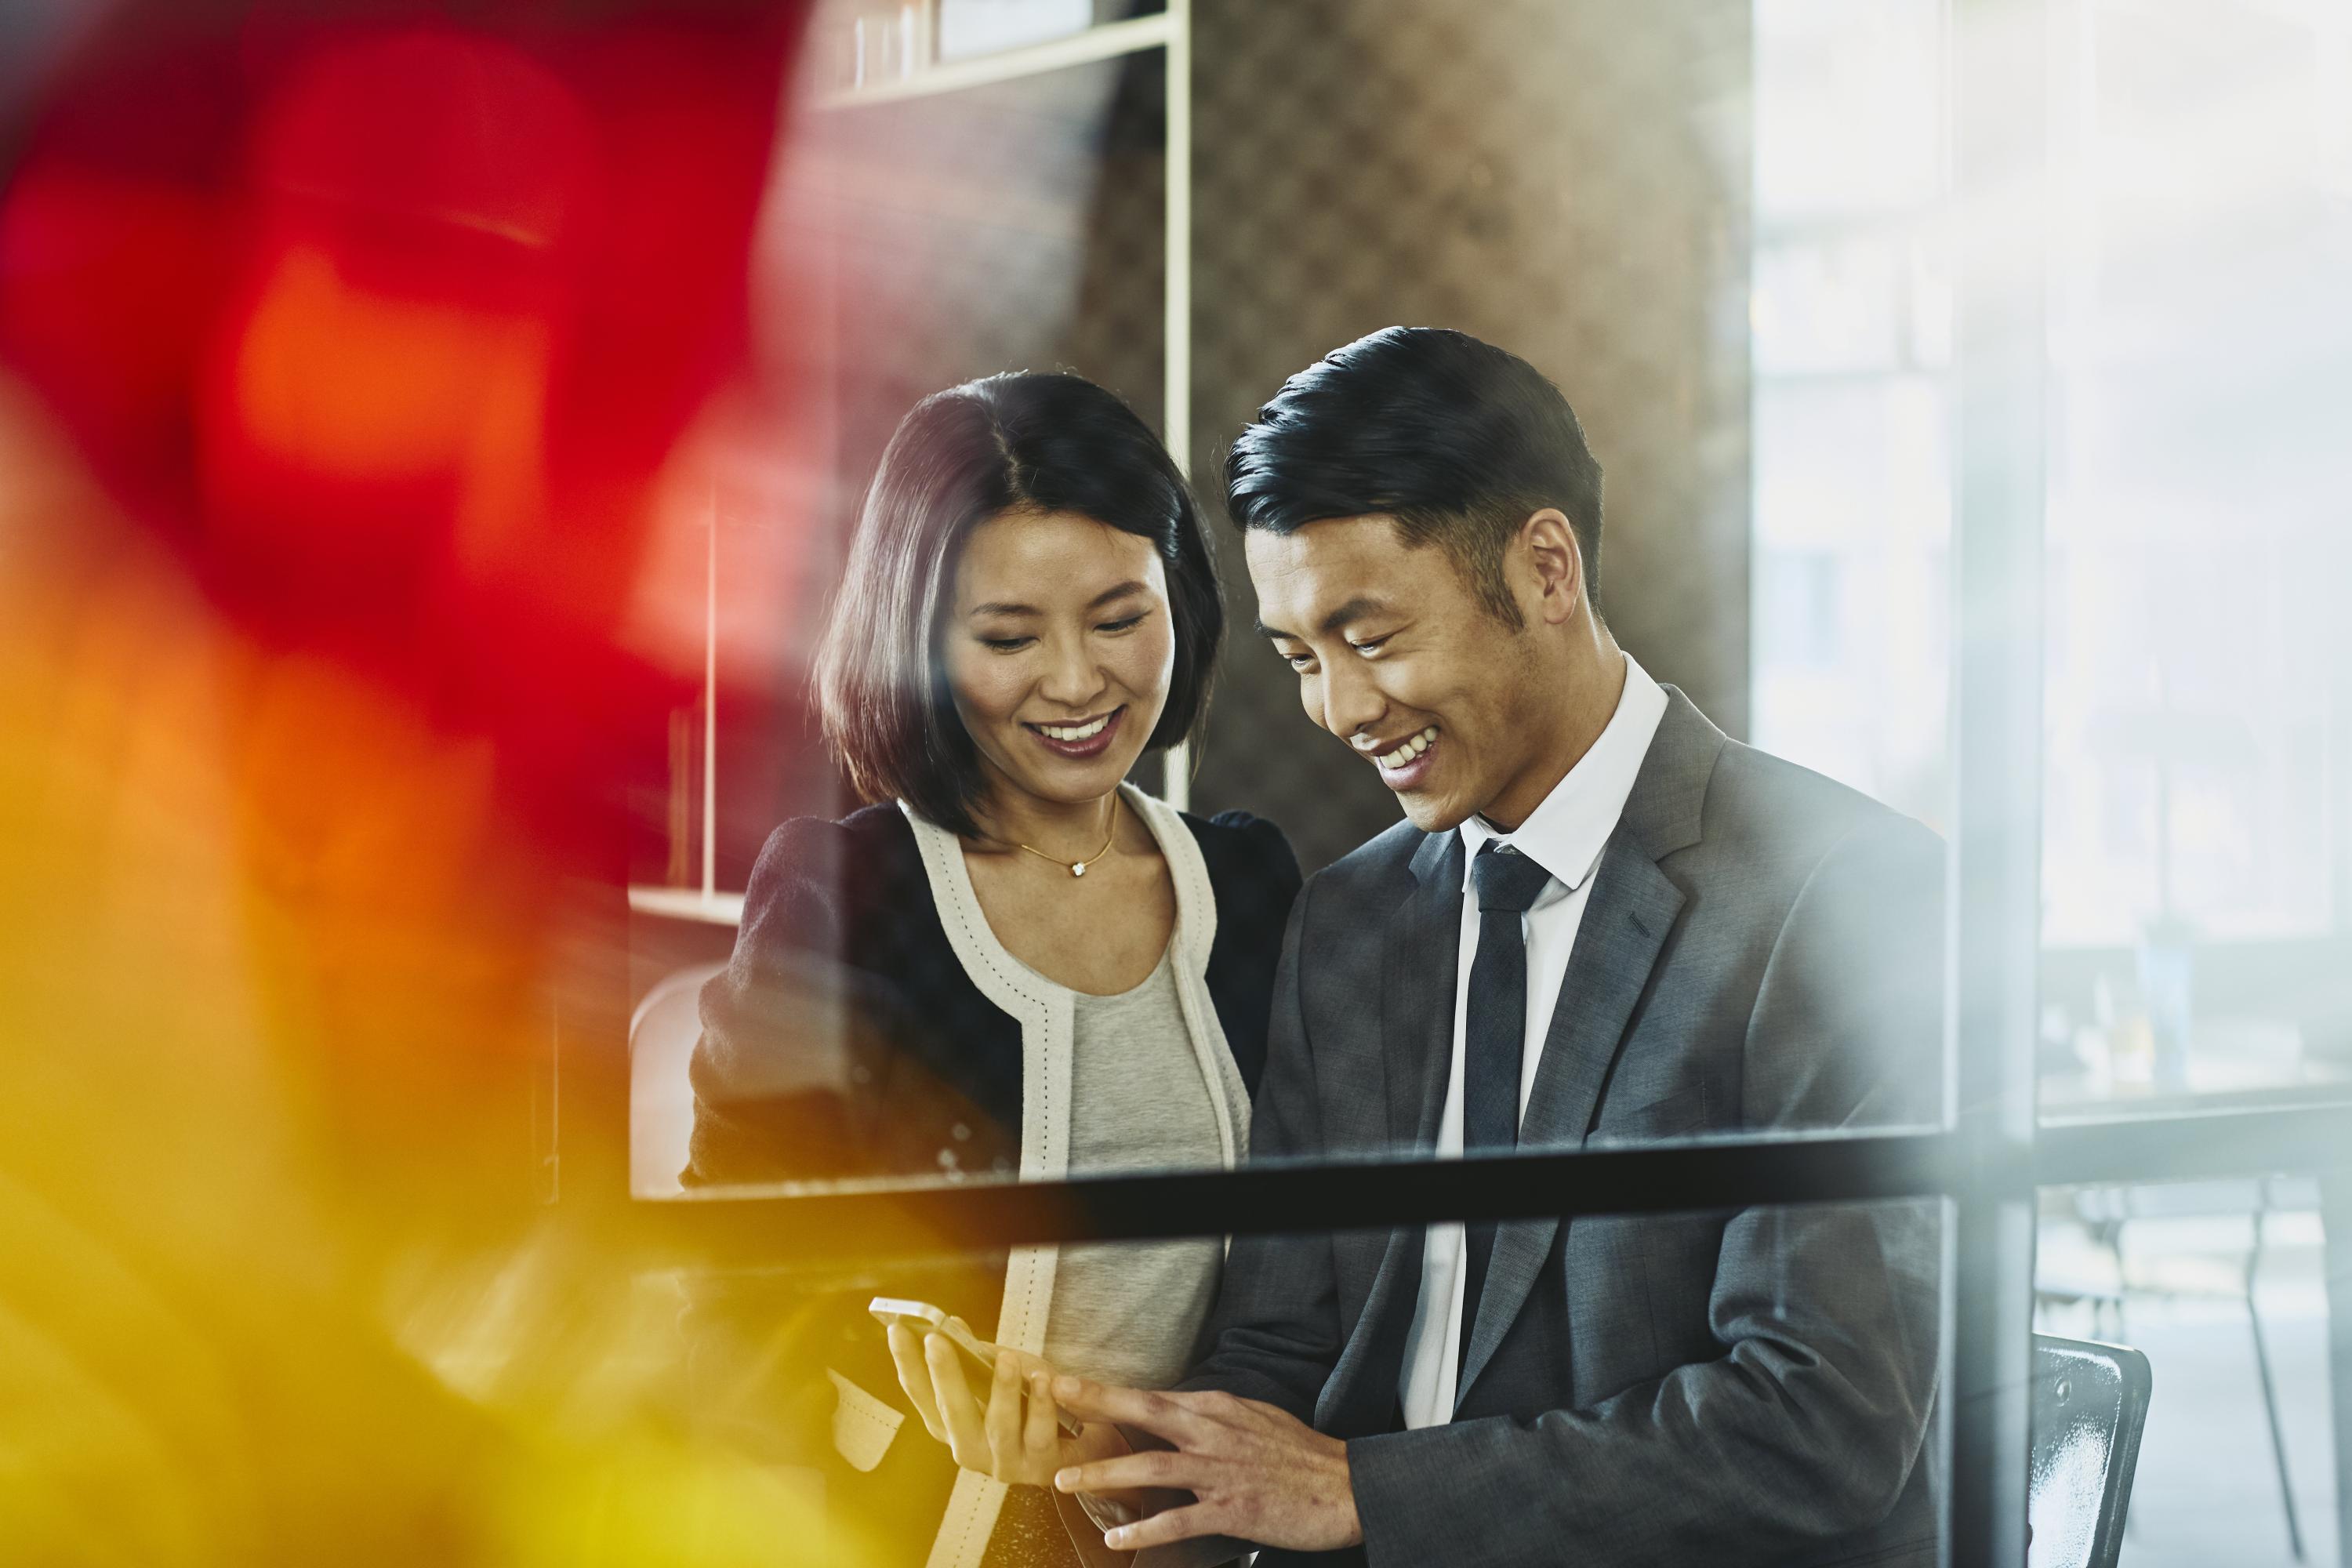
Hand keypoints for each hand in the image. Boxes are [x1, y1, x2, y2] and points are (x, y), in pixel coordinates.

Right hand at [885, 1322, 1102, 1487]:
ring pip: (997, 1427)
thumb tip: (952, 1325)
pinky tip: (1044, 1380)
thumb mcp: (1001, 1372)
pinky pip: (1039, 1434)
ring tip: (1007, 1359)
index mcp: (951, 1425)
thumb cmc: (1030, 1400)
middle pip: (951, 1414)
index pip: (921, 1394)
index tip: (897, 1330)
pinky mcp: (1039, 1468)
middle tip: (936, 1340)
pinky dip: (1041, 1406)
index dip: (907, 1363)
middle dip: (944, 1376)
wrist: (1081, 1438)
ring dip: (1002, 1390)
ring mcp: (1003, 1464)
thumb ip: (976, 1356)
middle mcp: (968, 1449)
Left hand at [1050, 1377, 1362, 1552]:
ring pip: (1152, 1467)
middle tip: (1055, 1398)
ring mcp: (1221, 1472)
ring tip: (1066, 1481)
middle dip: (1097, 1403)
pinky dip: (1145, 1529)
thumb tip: (1175, 1412)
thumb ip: (1212, 1416)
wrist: (1345, 1487)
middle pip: (1145, 1412)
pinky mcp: (1233, 1511)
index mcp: (1217, 1408)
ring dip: (1105, 1473)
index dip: (1107, 1391)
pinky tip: (1117, 1537)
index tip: (1068, 1384)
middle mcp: (1214, 1433)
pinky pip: (1179, 1520)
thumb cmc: (1299, 1455)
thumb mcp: (1253, 1418)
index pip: (1152, 1396)